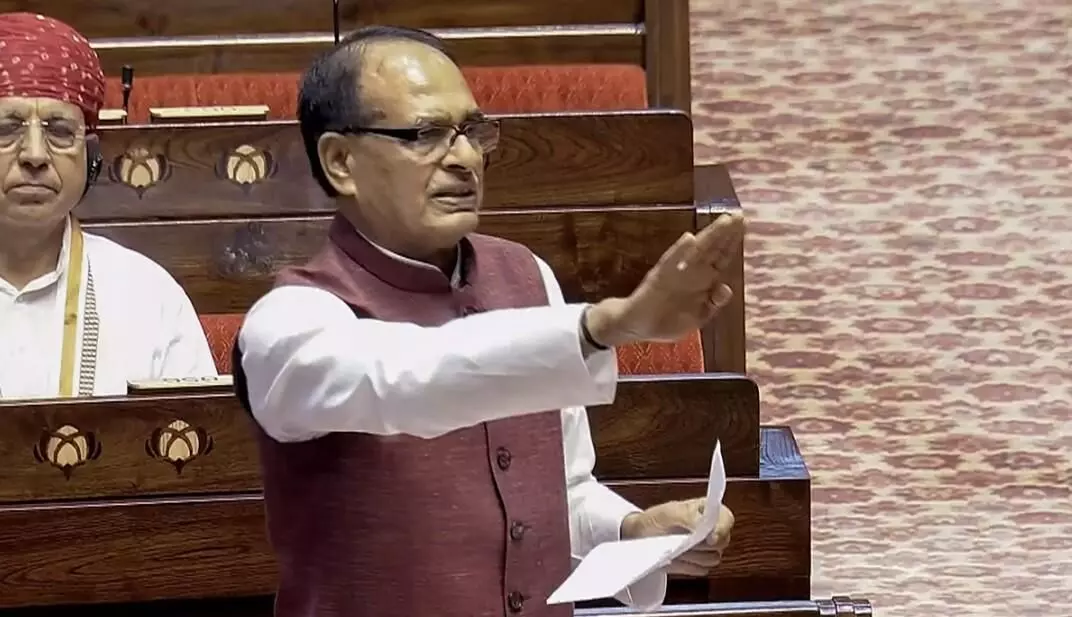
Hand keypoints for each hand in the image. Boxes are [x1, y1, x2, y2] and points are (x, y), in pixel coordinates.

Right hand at [586, 212, 744, 345]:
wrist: (639, 326)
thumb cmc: (670, 321)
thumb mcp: (699, 316)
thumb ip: (713, 303)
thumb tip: (726, 288)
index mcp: (704, 280)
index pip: (722, 256)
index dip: (733, 241)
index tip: (744, 224)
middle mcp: (693, 270)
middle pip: (713, 247)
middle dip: (726, 232)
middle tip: (739, 215)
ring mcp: (676, 270)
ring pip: (697, 249)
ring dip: (709, 235)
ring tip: (724, 221)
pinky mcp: (660, 275)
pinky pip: (670, 261)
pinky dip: (679, 250)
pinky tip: (689, 239)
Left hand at [620, 499, 733, 576]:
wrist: (641, 536)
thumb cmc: (655, 519)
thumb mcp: (669, 512)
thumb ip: (688, 516)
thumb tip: (704, 526)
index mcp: (707, 510)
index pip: (727, 519)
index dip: (722, 528)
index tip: (709, 537)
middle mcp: (711, 530)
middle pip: (722, 542)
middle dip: (702, 544)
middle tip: (684, 541)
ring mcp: (706, 549)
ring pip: (713, 558)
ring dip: (693, 555)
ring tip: (676, 548)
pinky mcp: (699, 564)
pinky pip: (701, 570)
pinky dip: (688, 565)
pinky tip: (675, 558)